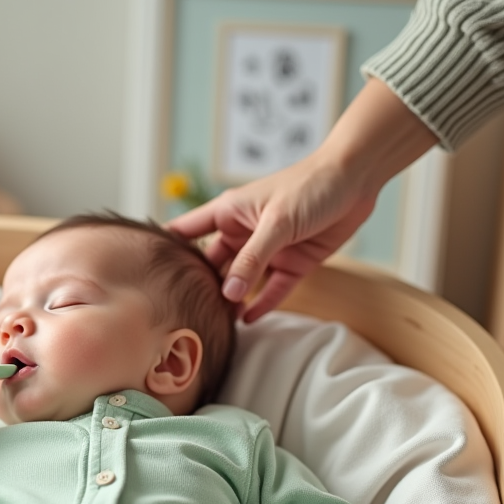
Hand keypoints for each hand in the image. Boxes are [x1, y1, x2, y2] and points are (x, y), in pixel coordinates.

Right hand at [169, 155, 375, 322]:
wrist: (356, 180)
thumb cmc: (311, 185)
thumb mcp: (276, 222)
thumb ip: (252, 259)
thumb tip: (229, 292)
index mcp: (228, 213)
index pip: (187, 231)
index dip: (167, 247)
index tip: (147, 271)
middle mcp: (243, 232)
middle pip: (212, 264)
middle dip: (200, 284)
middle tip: (184, 311)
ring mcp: (268, 249)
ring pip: (242, 281)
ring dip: (231, 300)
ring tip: (215, 322)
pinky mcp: (293, 262)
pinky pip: (273, 289)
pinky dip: (262, 305)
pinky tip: (248, 321)